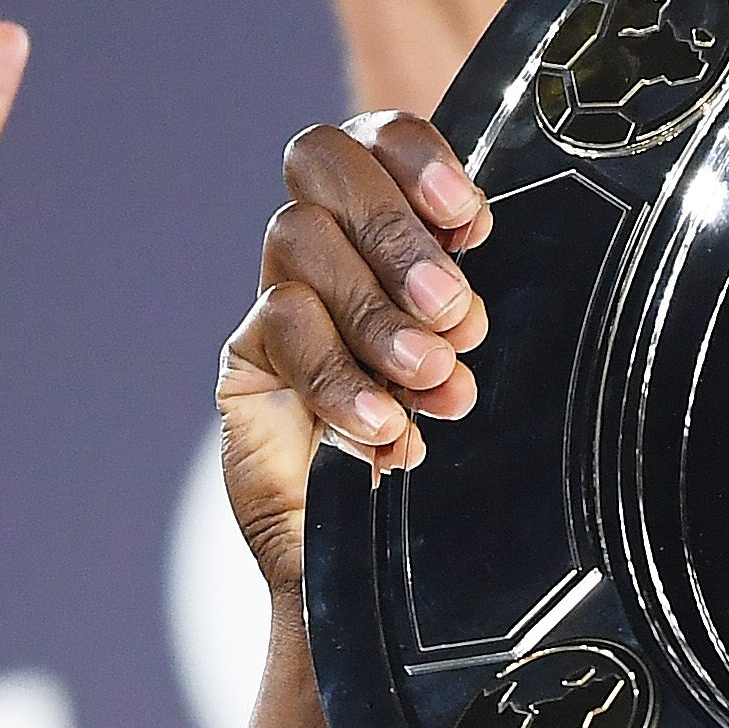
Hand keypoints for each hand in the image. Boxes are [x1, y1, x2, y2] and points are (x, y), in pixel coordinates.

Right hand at [216, 112, 487, 572]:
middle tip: (452, 311)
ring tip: (429, 380)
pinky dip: (337, 374)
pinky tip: (383, 429)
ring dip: (372, 308)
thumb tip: (480, 289)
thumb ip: (474, 325)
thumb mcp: (480, 385)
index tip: (469, 220)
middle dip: (395, 231)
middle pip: (323, 165)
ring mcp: (284, 298)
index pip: (378, 141)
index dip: (415, 156)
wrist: (377, 586)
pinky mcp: (248, 361)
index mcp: (393, 232)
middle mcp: (331, 250)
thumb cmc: (447, 477)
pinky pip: (279, 327)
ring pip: (298, 239)